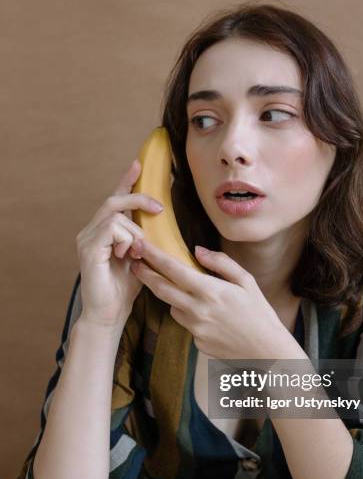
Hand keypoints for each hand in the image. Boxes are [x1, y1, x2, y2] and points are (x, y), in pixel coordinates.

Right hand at [76, 159, 164, 328]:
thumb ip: (144, 239)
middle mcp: (91, 232)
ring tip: (138, 253)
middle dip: (138, 198)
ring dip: (135, 232)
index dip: (126, 182)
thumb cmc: (124, 290)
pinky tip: (128, 255)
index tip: (139, 164)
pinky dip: (126, 240)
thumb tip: (158, 221)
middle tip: (160, 209)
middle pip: (114, 201)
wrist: (109, 314)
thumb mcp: (140, 258)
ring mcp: (87, 239)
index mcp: (103, 232)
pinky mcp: (88, 249)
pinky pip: (112, 229)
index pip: (115, 201)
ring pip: (116, 216)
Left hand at [129, 241, 288, 359]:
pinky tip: (211, 318)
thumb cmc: (260, 313)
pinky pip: (186, 324)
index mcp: (210, 291)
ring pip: (173, 307)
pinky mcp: (196, 343)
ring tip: (190, 293)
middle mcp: (198, 310)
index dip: (154, 256)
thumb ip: (221, 263)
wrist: (267, 350)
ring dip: (173, 297)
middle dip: (145, 274)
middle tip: (135, 263)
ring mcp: (195, 329)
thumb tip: (197, 251)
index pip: (173, 270)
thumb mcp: (247, 281)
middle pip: (161, 289)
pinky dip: (191, 316)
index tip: (141, 245)